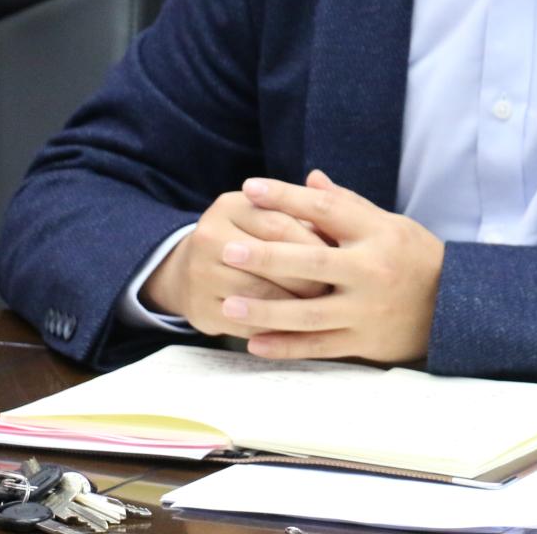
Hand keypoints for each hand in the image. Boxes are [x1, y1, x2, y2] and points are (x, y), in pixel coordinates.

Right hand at [140, 190, 330, 338]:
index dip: (313, 243)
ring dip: (292, 306)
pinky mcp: (200, 310)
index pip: (280, 224)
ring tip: (320, 309)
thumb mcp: (268, 218)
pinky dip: (274, 329)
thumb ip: (304, 216)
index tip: (340, 257)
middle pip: (268, 259)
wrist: (192, 269)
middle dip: (305, 275)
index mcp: (230, 206)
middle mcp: (208, 236)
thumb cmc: (249, 239)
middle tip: (334, 288)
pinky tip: (297, 330)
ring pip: (257, 295)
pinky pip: (246, 323)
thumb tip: (344, 228)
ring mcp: (200, 274)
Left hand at [218, 169, 445, 363]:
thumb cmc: (413, 256)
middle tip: (229, 250)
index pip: (326, 210)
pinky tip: (253, 343)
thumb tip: (310, 179)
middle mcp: (370, 271)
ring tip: (228, 305)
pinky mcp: (363, 342)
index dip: (287, 198)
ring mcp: (366, 310)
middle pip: (312, 262)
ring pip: (308, 313)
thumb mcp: (390, 223)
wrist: (453, 306)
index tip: (250, 188)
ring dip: (266, 311)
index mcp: (376, 234)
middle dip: (268, 256)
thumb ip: (347, 205)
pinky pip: (318, 346)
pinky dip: (285, 347)